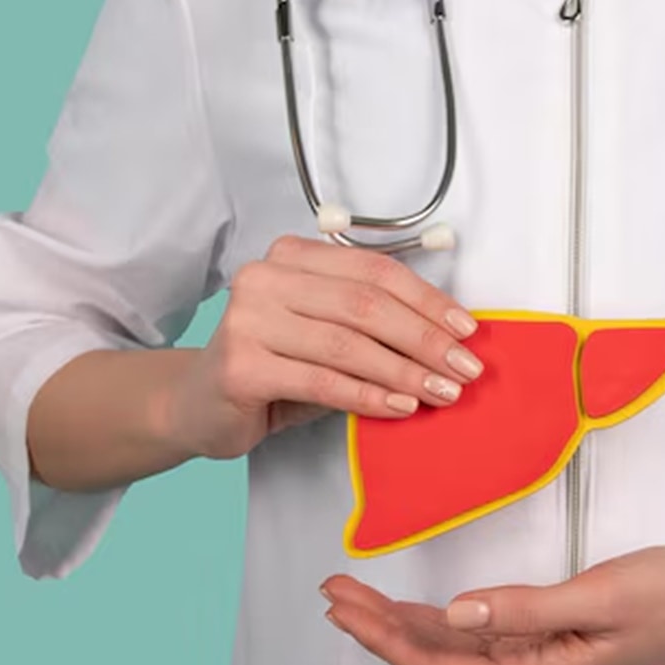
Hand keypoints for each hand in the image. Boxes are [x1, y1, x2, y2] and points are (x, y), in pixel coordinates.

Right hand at [165, 235, 484, 459]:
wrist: (198, 403)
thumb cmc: (272, 365)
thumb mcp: (325, 332)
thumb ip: (372, 326)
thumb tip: (448, 339)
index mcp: (292, 257)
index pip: (374, 271)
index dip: (427, 300)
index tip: (466, 330)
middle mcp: (265, 278)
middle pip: (365, 305)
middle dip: (424, 339)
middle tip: (464, 368)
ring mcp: (248, 320)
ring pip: (347, 344)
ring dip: (404, 372)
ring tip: (442, 392)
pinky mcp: (240, 366)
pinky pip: (322, 381)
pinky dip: (369, 397)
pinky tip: (401, 407)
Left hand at [321, 547, 664, 664]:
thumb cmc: (662, 599)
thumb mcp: (593, 597)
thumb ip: (520, 608)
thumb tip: (454, 612)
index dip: (383, 637)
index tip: (345, 607)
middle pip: (433, 660)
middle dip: (378, 627)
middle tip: (332, 591)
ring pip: (448, 650)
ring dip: (400, 622)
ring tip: (353, 594)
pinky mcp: (538, 648)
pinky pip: (473, 639)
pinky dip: (434, 619)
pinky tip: (407, 606)